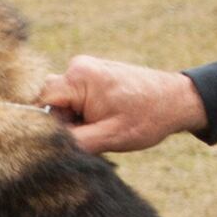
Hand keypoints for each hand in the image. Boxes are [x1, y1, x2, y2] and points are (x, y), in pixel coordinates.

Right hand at [44, 56, 206, 151]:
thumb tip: (43, 150)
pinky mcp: (93, 75)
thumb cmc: (147, 118)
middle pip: (49, 101)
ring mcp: (86, 69)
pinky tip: (103, 120)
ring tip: (100, 128)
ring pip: (62, 102)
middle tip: (89, 136)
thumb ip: (72, 141)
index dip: (43, 126)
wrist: (177, 101)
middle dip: (62, 124)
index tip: (59, 142)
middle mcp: (78, 67)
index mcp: (79, 78)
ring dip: (74, 120)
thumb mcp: (108, 137)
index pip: (39, 102)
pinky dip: (82, 114)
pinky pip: (74, 98)